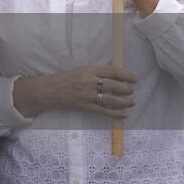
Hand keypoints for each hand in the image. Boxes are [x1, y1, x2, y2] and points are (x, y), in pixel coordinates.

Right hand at [20, 65, 136, 118]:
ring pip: (111, 99)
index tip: (134, 79)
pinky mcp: (86, 107)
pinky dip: (115, 113)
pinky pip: (104, 111)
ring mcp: (88, 95)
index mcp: (89, 70)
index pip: (112, 71)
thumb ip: (98, 70)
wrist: (50, 90)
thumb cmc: (66, 78)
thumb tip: (115, 68)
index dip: (126, 75)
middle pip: (114, 86)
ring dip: (124, 101)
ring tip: (131, 102)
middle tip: (130, 91)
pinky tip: (124, 114)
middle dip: (126, 89)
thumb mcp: (81, 69)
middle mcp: (90, 82)